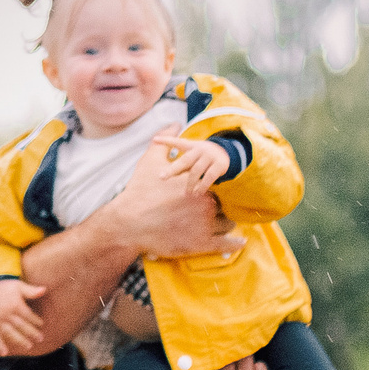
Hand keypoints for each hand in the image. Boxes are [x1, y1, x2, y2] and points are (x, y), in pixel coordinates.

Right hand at [0, 280, 48, 356]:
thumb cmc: (5, 287)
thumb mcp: (18, 286)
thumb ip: (31, 291)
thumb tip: (44, 290)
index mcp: (14, 304)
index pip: (28, 315)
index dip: (35, 320)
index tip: (41, 324)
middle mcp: (5, 313)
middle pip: (21, 325)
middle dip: (31, 332)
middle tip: (41, 339)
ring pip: (9, 332)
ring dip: (19, 340)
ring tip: (29, 346)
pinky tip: (4, 353)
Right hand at [106, 147, 244, 259]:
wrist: (129, 223)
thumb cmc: (139, 192)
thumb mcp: (150, 160)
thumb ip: (166, 141)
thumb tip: (175, 124)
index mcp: (199, 184)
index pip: (218, 183)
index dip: (216, 186)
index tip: (212, 189)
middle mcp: (206, 204)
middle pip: (225, 203)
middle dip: (222, 204)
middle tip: (216, 207)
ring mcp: (206, 226)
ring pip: (228, 223)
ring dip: (227, 223)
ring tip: (223, 223)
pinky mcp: (202, 245)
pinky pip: (226, 244)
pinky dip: (235, 243)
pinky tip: (239, 241)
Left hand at [157, 137, 230, 194]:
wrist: (224, 153)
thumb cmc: (200, 158)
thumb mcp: (190, 158)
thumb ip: (179, 166)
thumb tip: (163, 175)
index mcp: (190, 146)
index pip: (177, 142)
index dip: (166, 140)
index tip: (155, 139)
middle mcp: (199, 149)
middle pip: (185, 160)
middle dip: (173, 169)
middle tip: (161, 177)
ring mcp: (210, 156)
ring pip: (196, 170)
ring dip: (190, 184)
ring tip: (186, 193)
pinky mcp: (219, 164)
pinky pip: (209, 177)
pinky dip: (203, 186)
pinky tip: (198, 193)